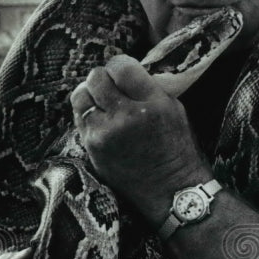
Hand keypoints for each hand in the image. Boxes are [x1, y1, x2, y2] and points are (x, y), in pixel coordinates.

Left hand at [71, 54, 210, 224]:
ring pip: (80, 96)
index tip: (124, 73)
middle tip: (112, 88)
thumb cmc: (178, 150)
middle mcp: (126, 116)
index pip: (120, 65)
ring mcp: (105, 134)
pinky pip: (80, 119)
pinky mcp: (92, 149)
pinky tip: (103, 124)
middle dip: (103, 79)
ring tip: (104, 105)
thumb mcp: (176, 110)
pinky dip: (89, 117)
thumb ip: (149, 88)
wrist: (172, 193)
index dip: (120, 66)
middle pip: (96, 77)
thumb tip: (126, 72)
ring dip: (91, 96)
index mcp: (153, 103)